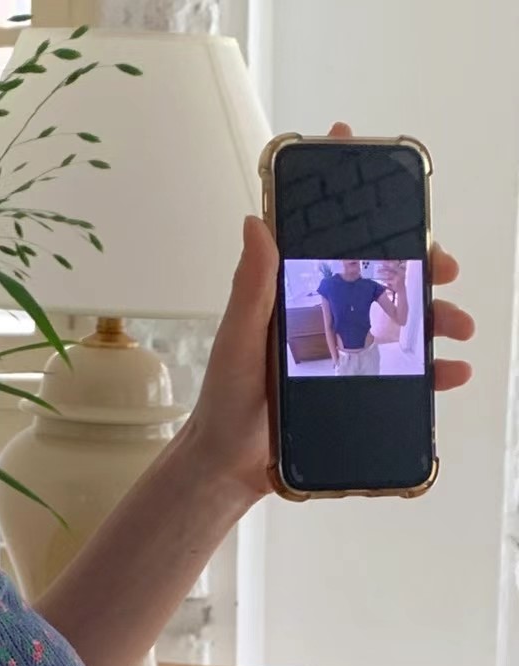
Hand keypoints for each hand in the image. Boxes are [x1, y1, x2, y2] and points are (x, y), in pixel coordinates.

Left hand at [176, 122, 474, 499]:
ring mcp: (344, 354)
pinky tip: (453, 370)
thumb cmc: (227, 399)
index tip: (390, 180)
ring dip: (438, 318)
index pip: (331, 242)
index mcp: (296, 296)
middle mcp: (325, 318)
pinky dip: (433, 372)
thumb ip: (251, 286)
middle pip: (382, 279)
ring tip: (460, 325)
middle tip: (445, 265)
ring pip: (402, 324)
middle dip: (421, 265)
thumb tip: (256, 221)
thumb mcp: (238, 338)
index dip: (360, 208)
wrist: (231, 465)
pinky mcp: (355, 391)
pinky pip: (403, 377)